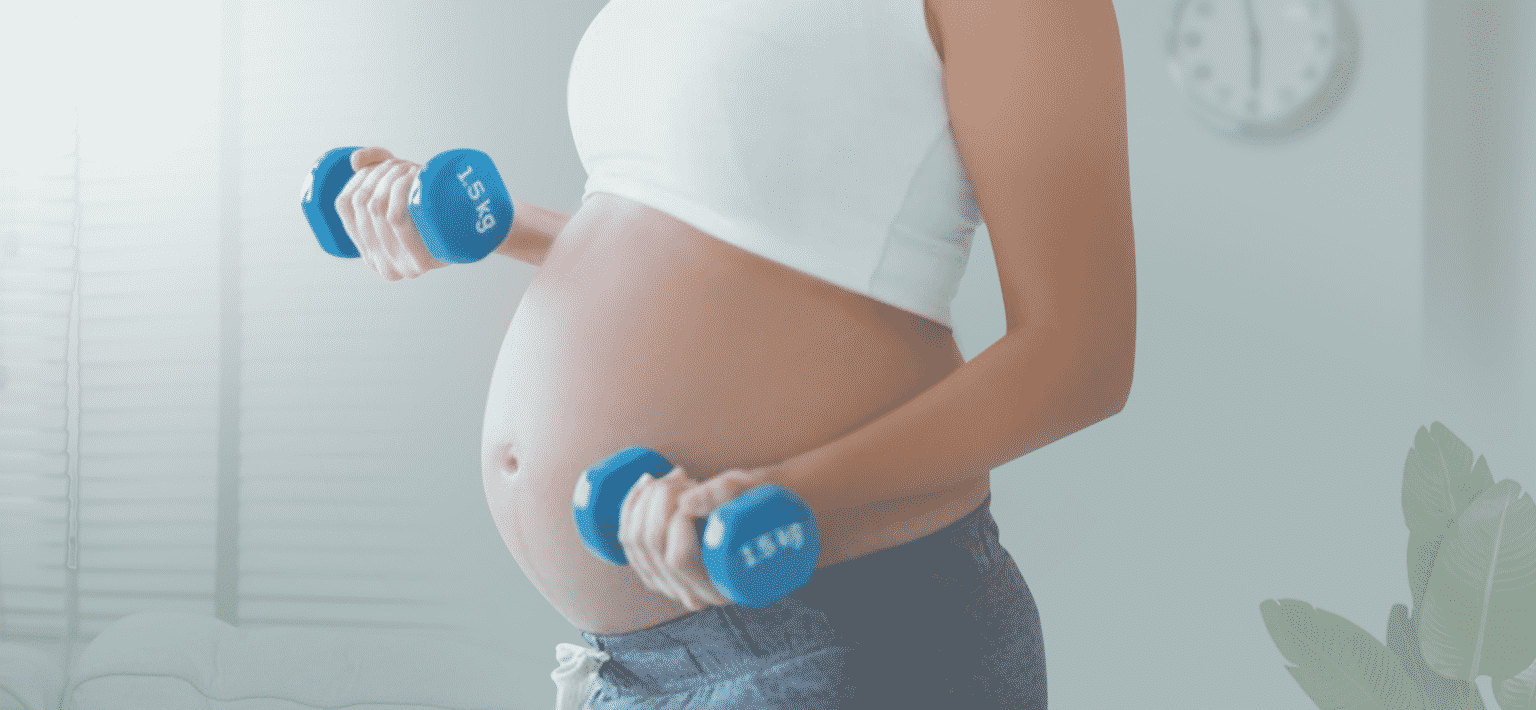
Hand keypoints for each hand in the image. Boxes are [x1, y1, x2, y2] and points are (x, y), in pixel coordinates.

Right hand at [333, 147, 448, 280]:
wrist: (478, 233)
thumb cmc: (436, 210)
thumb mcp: (401, 189)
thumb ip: (374, 167)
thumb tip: (355, 161)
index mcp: (368, 253)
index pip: (344, 206)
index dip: (357, 178)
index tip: (377, 165)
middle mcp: (379, 265)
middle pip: (363, 203)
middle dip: (379, 173)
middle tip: (401, 164)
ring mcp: (399, 267)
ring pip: (377, 208)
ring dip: (391, 177)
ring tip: (410, 169)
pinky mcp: (419, 262)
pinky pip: (395, 219)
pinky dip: (399, 191)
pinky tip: (412, 178)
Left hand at [618, 464, 776, 610]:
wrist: (767, 514)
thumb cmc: (766, 503)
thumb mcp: (754, 492)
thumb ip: (726, 493)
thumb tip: (686, 503)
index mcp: (722, 586)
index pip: (678, 558)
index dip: (677, 517)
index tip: (695, 486)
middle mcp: (693, 594)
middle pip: (650, 546)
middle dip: (659, 499)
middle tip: (685, 476)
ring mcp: (670, 585)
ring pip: (633, 541)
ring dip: (646, 499)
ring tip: (674, 478)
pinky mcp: (656, 570)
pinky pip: (627, 541)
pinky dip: (631, 507)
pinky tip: (646, 484)